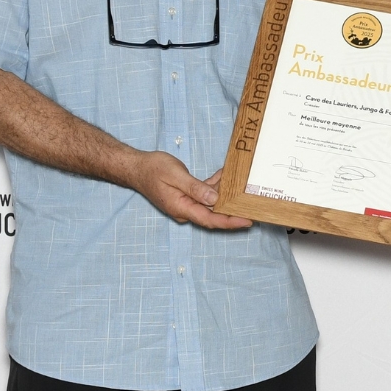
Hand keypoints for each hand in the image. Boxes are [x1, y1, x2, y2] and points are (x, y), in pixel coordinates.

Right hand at [125, 152, 251, 228]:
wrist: (136, 167)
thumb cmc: (153, 170)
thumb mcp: (175, 175)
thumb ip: (195, 188)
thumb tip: (214, 200)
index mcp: (181, 208)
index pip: (210, 220)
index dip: (230, 222)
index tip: (248, 221)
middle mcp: (185, 209)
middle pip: (213, 215)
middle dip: (234, 212)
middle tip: (254, 208)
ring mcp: (186, 204)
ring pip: (211, 204)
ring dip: (225, 196)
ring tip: (244, 188)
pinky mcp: (186, 196)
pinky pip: (205, 194)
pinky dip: (215, 186)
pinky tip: (225, 175)